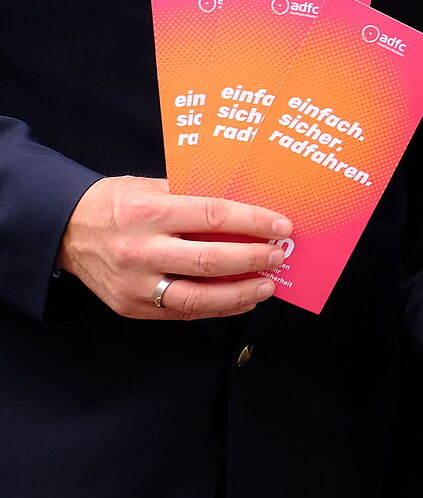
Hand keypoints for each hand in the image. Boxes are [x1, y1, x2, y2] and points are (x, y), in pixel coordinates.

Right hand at [57, 176, 291, 319]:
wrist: (66, 230)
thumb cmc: (116, 203)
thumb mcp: (152, 186)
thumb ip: (194, 196)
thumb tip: (245, 208)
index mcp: (150, 211)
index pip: (213, 216)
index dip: (253, 222)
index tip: (281, 226)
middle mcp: (141, 249)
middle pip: (209, 261)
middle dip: (252, 259)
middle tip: (278, 256)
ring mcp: (134, 283)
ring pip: (197, 297)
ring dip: (239, 294)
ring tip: (266, 286)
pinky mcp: (130, 306)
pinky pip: (181, 312)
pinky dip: (215, 307)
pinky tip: (238, 299)